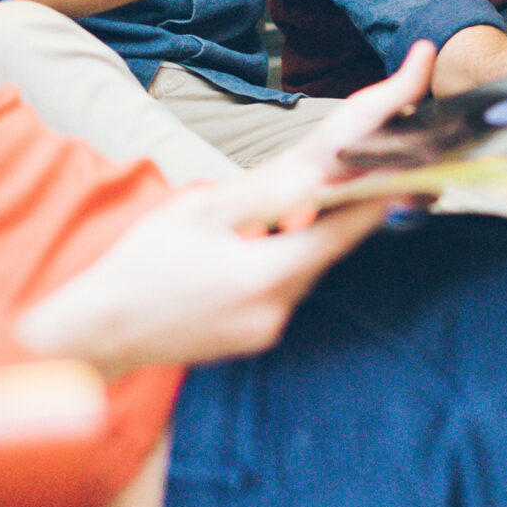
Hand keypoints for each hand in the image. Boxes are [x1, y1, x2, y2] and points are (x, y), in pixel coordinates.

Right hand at [13, 45, 434, 374]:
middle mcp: (276, 308)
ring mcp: (267, 328)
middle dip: (349, 210)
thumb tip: (317, 172)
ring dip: (313, 235)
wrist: (95, 336)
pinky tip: (265, 242)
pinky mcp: (255, 337)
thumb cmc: (138, 267)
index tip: (411, 169)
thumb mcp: (198, 213)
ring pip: (308, 268)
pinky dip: (286, 260)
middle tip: (373, 170)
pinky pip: (285, 289)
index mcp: (265, 274)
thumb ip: (264, 195)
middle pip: (331, 249)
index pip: (344, 230)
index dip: (380, 196)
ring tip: (317, 198)